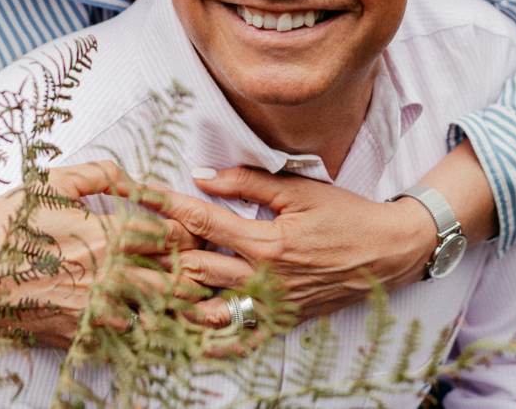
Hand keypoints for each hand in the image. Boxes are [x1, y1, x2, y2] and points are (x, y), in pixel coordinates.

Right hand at [0, 161, 207, 357]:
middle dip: (203, 274)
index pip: (172, 235)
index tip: (202, 232)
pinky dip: (155, 336)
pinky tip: (170, 334)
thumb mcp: (48, 185)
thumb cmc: (2, 231)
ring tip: (217, 310)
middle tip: (223, 272)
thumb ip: (98, 174)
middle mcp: (110, 276)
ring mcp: (98, 311)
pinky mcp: (84, 337)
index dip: (193, 233)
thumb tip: (133, 176)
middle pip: (177, 278)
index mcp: (106, 235)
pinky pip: (132, 340)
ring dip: (190, 310)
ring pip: (161, 314)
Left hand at [141, 169, 438, 327]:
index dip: (165, 205)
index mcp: (266, 242)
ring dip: (173, 296)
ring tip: (144, 282)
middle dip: (158, 254)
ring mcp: (271, 306)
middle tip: (128, 241)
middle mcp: (263, 279)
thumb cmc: (345, 215)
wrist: (387, 252)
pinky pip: (238, 340)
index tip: (136, 194)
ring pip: (206, 309)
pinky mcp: (281, 323)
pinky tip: (183, 333)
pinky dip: (208, 340)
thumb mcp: (298, 190)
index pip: (201, 220)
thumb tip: (203, 175)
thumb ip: (248, 182)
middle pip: (193, 269)